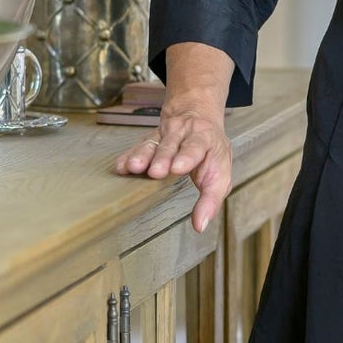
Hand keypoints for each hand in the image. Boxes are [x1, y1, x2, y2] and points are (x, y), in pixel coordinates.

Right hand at [114, 96, 232, 231]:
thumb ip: (211, 200)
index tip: (177, 168)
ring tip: (133, 167)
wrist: (198, 116)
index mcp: (204, 140)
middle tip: (155, 172)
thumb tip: (199, 226)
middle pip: (171, 145)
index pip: (195, 147)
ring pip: (152, 144)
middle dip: (162, 158)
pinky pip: (139, 146)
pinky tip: (122, 166)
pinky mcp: (151, 137)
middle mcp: (184, 133)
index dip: (186, 157)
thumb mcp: (220, 174)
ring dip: (142, 155)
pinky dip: (129, 156)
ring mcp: (165, 134)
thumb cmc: (210, 152)